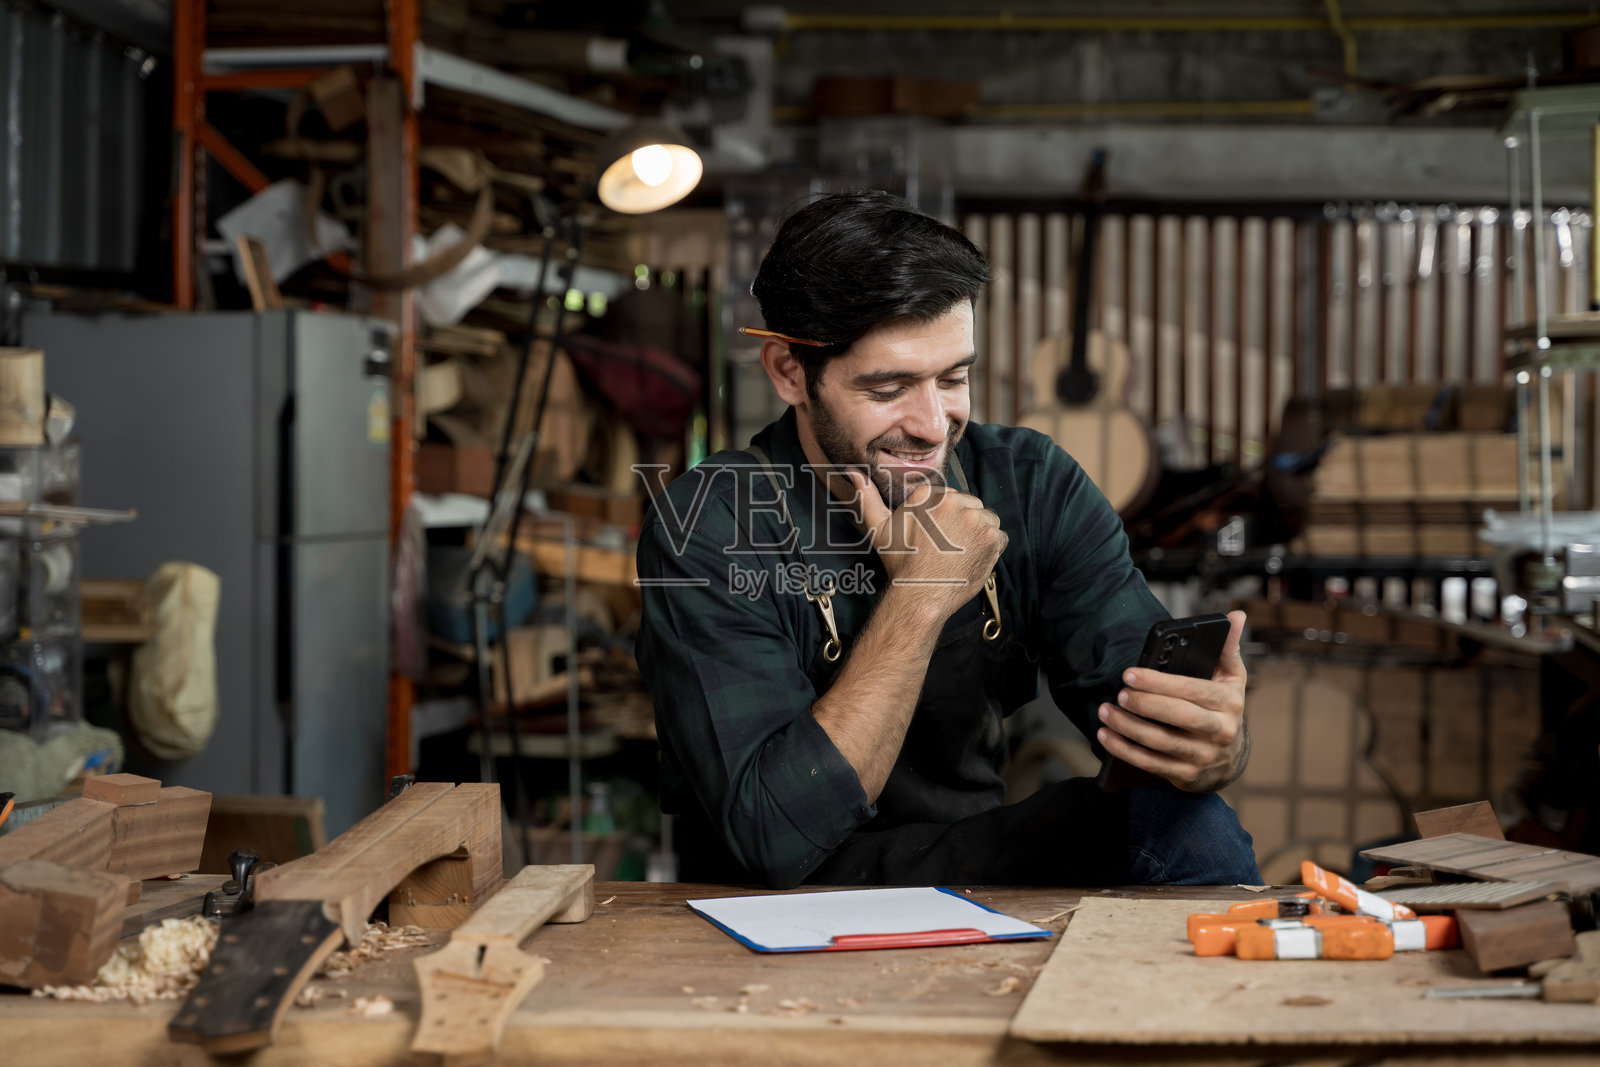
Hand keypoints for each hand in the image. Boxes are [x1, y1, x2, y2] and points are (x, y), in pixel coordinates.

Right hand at [848, 469, 1006, 622]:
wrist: (920, 595)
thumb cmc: (900, 564)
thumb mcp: (878, 528)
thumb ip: (867, 498)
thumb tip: (854, 472)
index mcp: (929, 495)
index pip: (949, 498)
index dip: (944, 518)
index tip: (936, 535)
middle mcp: (954, 502)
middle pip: (969, 506)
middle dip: (963, 523)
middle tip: (948, 546)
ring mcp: (976, 519)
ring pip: (986, 520)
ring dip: (979, 533)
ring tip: (962, 552)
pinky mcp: (992, 538)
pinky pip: (1000, 537)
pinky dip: (991, 548)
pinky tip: (973, 558)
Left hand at [1095, 609, 1249, 792]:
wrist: (1231, 758)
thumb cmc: (1224, 708)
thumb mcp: (1231, 679)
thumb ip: (1227, 648)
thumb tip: (1236, 615)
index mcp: (1228, 703)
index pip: (1192, 690)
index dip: (1159, 683)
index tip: (1130, 674)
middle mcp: (1219, 731)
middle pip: (1178, 717)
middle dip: (1145, 705)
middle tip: (1118, 694)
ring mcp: (1203, 756)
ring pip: (1161, 743)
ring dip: (1128, 728)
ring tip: (1104, 712)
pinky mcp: (1187, 776)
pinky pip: (1151, 764)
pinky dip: (1125, 751)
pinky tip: (1106, 736)